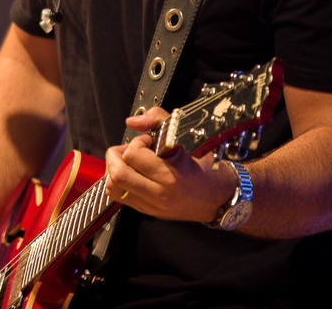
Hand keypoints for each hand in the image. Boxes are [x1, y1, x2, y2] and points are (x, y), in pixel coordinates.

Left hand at [102, 107, 233, 222]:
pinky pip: (119, 197)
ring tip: (128, 162)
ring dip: (114, 170)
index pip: (134, 155)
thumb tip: (133, 121)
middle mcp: (160, 194)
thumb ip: (159, 120)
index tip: (148, 140)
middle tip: (129, 149)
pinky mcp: (148, 211)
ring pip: (114, 187)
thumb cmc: (204, 168)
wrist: (218, 197)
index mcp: (171, 175)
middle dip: (116, 155)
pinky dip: (118, 182)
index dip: (137, 141)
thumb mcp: (187, 138)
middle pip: (118, 174)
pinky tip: (130, 174)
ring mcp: (152, 206)